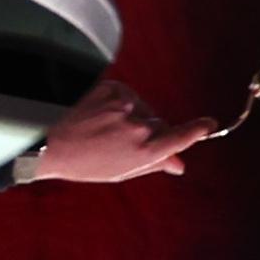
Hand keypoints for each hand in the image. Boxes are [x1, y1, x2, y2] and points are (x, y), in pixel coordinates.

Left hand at [12, 79, 214, 184]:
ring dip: (132, 117)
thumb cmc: (85, 162)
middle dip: (150, 131)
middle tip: (122, 142)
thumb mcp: (123, 171)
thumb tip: (179, 165)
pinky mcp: (114, 89)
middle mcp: (139, 128)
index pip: (181, 136)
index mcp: (145, 152)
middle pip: (160, 124)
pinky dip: (119, 103)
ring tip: (104, 129)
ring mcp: (126, 106)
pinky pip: (128, 96)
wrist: (49, 143)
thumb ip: (155, 164)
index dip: (198, 129)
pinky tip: (100, 115)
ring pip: (142, 109)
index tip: (210, 124)